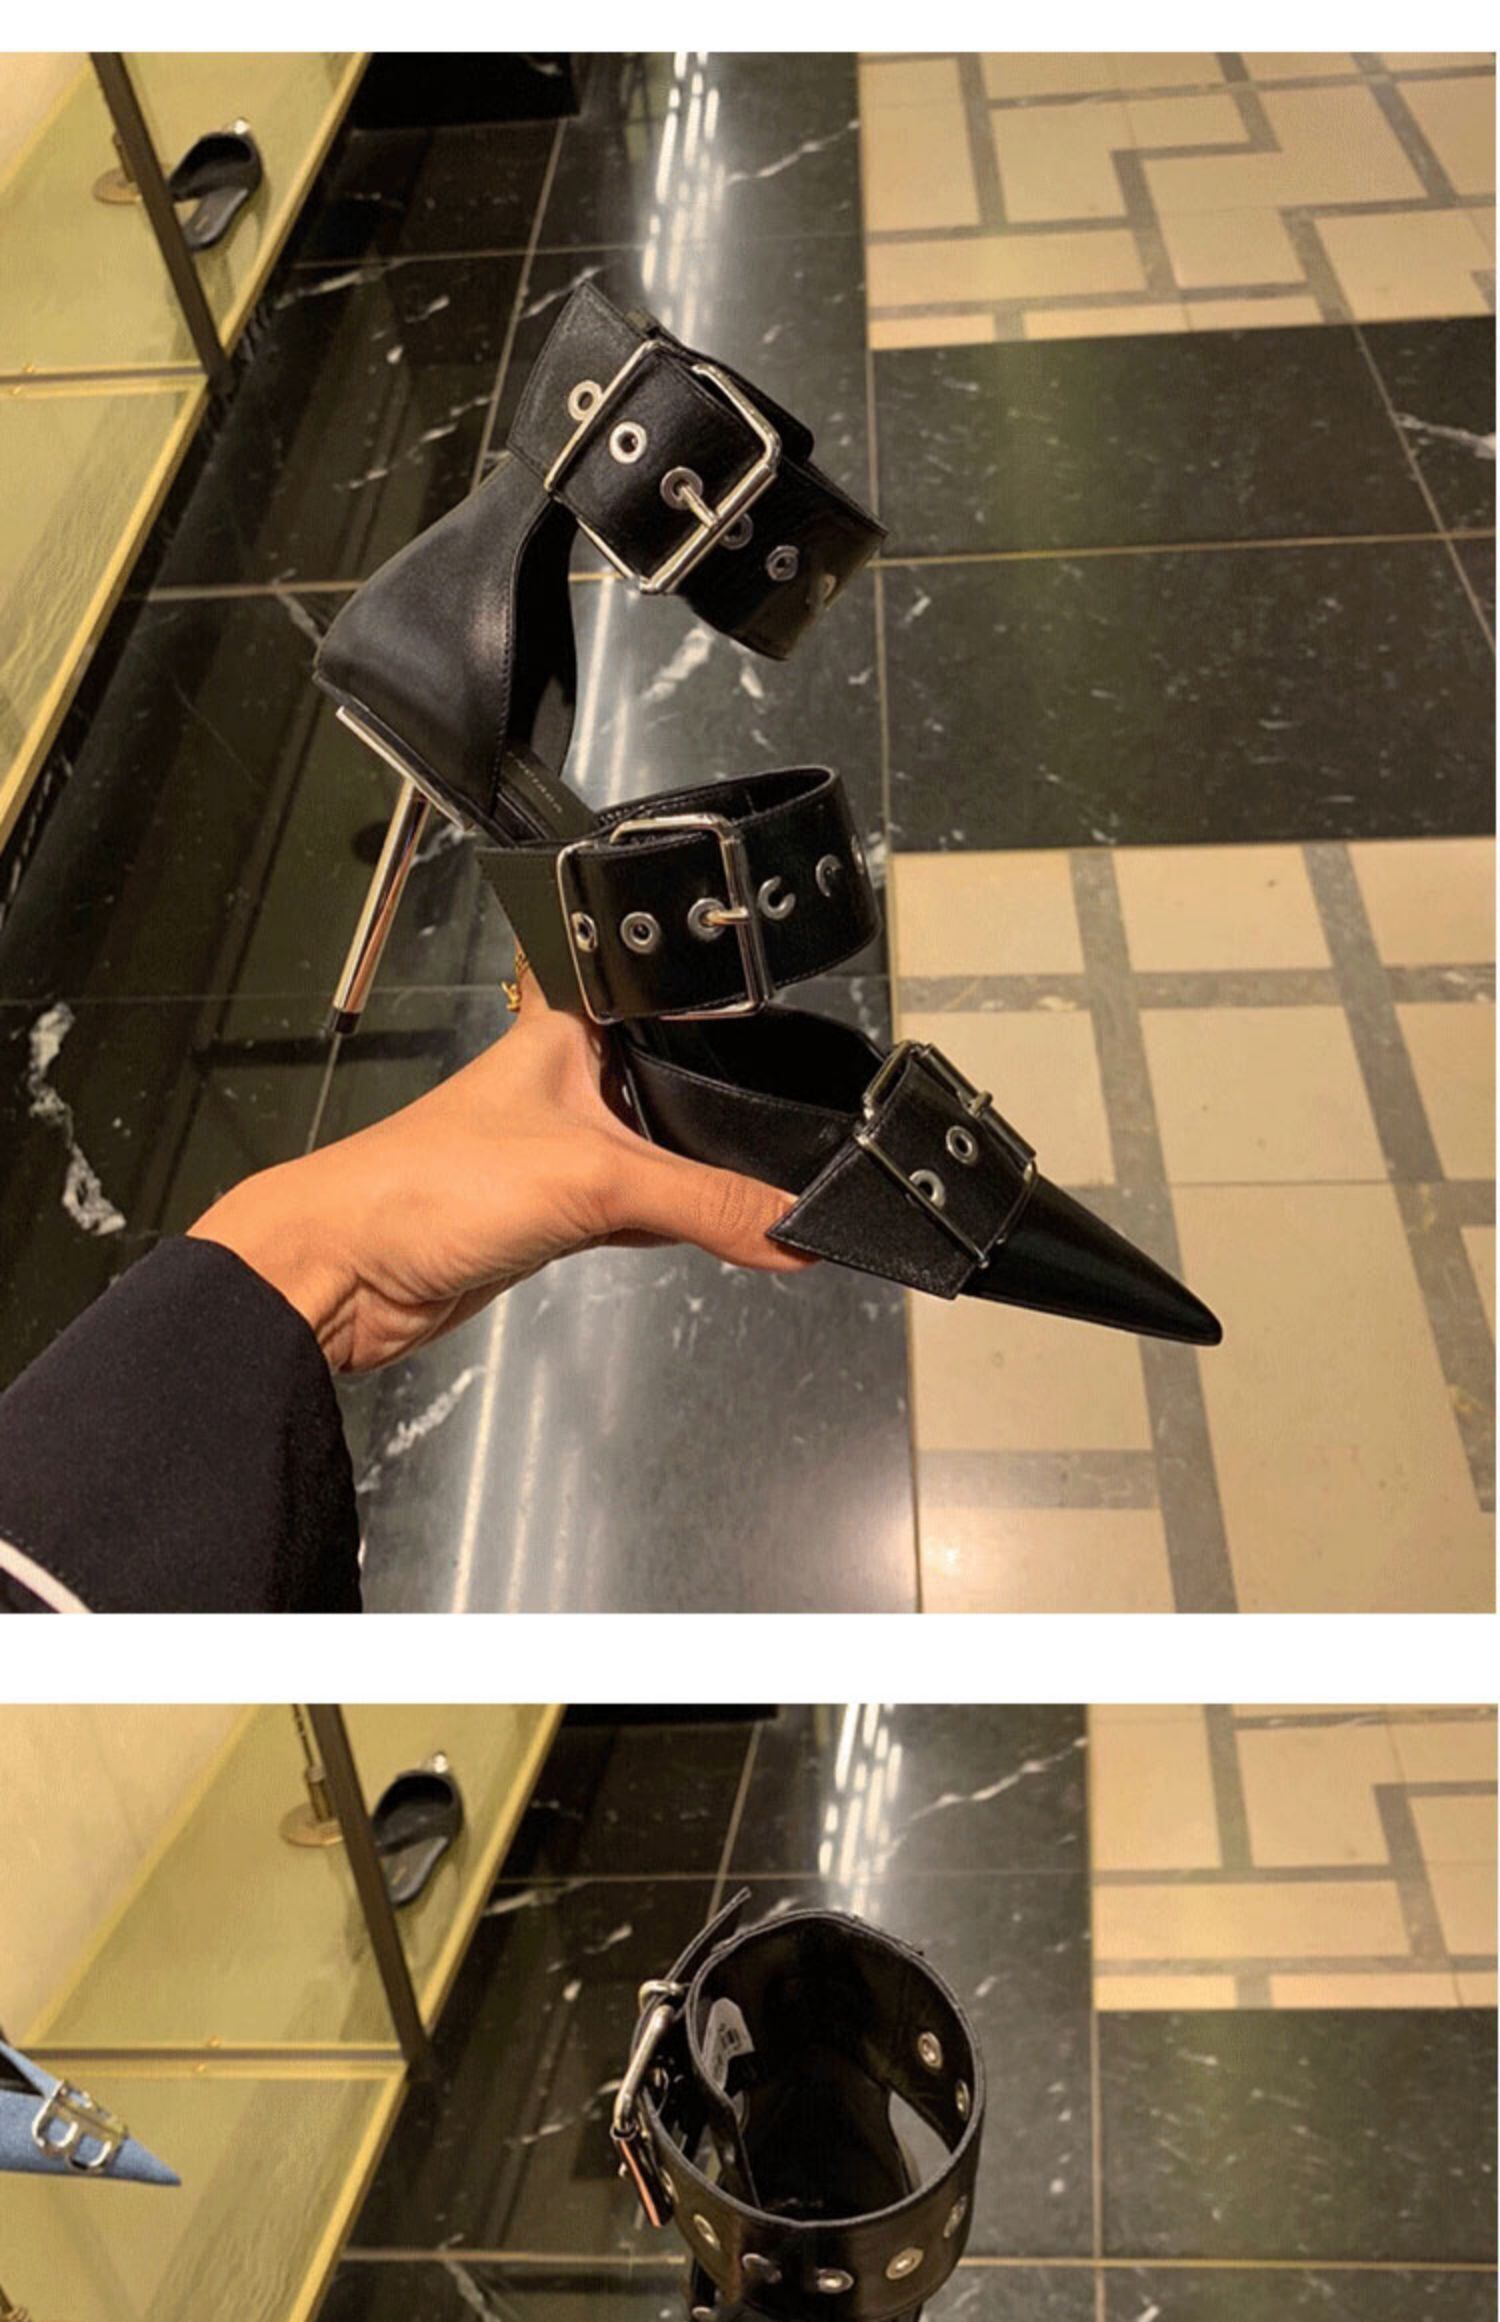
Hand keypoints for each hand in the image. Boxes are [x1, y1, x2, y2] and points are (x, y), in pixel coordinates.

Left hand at [188, 963, 812, 1372]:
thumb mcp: (595, 1178)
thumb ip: (706, 1202)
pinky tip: (708, 1235)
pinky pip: (634, 1212)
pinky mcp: (551, 1214)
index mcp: (568, 1030)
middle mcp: (566, 1080)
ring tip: (763, 1186)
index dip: (712, 998)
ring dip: (696, 1179)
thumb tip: (797, 1230)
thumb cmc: (428, 1185)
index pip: (656, 993)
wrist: (344, 1273)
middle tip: (797, 1119)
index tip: (779, 1009)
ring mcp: (558, 1150)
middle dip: (723, 1110)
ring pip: (657, 1155)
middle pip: (671, 1083)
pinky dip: (669, 1225)